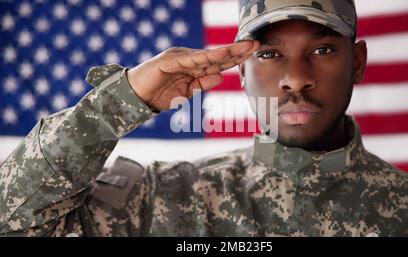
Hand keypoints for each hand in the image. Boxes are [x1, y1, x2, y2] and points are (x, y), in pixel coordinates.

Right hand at [126, 40, 259, 110]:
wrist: (136, 98)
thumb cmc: (160, 95)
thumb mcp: (187, 92)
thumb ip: (203, 84)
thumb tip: (221, 76)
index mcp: (193, 67)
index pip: (218, 62)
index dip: (236, 58)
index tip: (252, 53)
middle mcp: (188, 59)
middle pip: (216, 55)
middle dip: (236, 50)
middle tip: (255, 44)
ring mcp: (179, 57)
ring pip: (207, 55)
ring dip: (226, 51)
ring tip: (243, 47)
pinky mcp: (170, 60)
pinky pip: (192, 59)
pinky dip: (207, 56)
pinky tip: (222, 54)